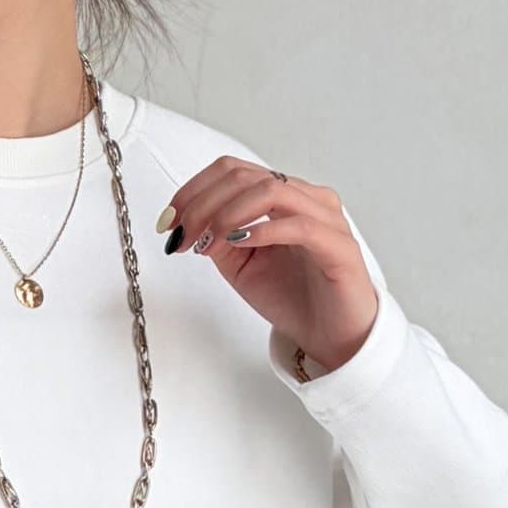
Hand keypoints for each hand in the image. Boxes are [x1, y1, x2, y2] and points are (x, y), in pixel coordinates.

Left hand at [160, 157, 378, 372]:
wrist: (330, 336)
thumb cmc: (293, 298)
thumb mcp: (239, 267)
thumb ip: (218, 239)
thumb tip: (190, 223)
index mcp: (282, 197)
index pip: (233, 171)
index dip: (194, 190)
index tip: (169, 221)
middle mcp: (305, 198)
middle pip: (245, 176)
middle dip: (202, 204)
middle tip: (182, 235)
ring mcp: (325, 218)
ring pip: (270, 190)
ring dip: (227, 214)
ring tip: (207, 242)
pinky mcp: (338, 246)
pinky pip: (298, 225)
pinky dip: (262, 230)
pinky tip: (238, 243)